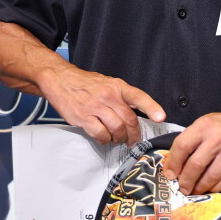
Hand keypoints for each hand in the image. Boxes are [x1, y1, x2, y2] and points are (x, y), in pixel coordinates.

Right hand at [40, 67, 164, 145]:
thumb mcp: (107, 83)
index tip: (160, 117)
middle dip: (134, 134)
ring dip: (119, 138)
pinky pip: (101, 134)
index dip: (151, 107)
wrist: (60, 80)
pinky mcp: (84, 118)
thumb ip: (121, 97)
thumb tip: (137, 112)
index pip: (138, 96)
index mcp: (117, 86)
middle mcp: (108, 96)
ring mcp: (96, 107)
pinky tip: (104, 137)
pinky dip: (105, 139)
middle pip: (129, 119)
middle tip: (133, 139)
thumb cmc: (84, 83)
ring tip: (117, 138)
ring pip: (117, 129)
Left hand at [161, 110, 220, 194]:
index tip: (169, 174)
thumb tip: (172, 165)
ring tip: (193, 190)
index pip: (183, 146)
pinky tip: (209, 188)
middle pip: (196, 165)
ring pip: (211, 177)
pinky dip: (215, 188)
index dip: (173, 163)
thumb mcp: (202, 124)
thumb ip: (188, 141)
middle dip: (185, 181)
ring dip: (199, 188)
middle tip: (181, 188)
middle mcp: (218, 138)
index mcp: (204, 126)